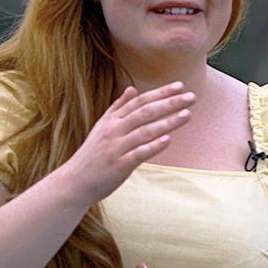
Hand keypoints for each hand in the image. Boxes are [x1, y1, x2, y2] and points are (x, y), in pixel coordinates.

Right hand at [59, 83, 195, 203]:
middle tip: (191, 97)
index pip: (140, 101)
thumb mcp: (102, 127)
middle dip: (169, 103)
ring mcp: (117, 147)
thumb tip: (132, 89)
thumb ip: (118, 108)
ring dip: (167, 122)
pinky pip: (138, 153)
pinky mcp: (119, 165)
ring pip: (145, 131)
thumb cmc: (93, 154)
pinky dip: (153, 146)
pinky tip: (168, 140)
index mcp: (112, 120)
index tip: (180, 85)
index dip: (160, 93)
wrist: (75, 181)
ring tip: (188, 114)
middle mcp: (114, 130)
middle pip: (145, 112)